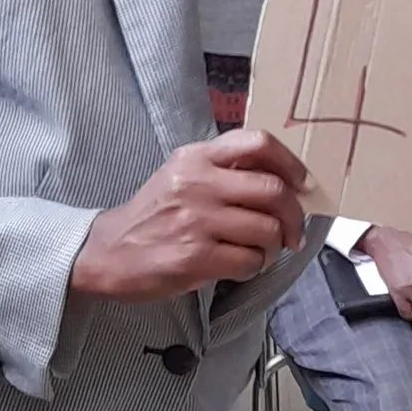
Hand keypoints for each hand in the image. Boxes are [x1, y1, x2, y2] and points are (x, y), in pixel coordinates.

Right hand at [70, 130, 309, 301]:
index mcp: (197, 157)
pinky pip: (250, 261)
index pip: (258, 143)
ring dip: (272, 247)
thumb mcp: (182, 175)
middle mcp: (197, 183)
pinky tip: (238, 265)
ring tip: (258, 251)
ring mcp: (196, 220)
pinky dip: (254, 267)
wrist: (108, 251)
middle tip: (292, 232)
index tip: (302, 184)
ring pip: (267, 229)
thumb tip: (283, 179)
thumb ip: (224, 170)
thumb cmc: (154, 215)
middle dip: (294, 216)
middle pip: (273, 190)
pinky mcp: (194, 256)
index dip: (291, 164)